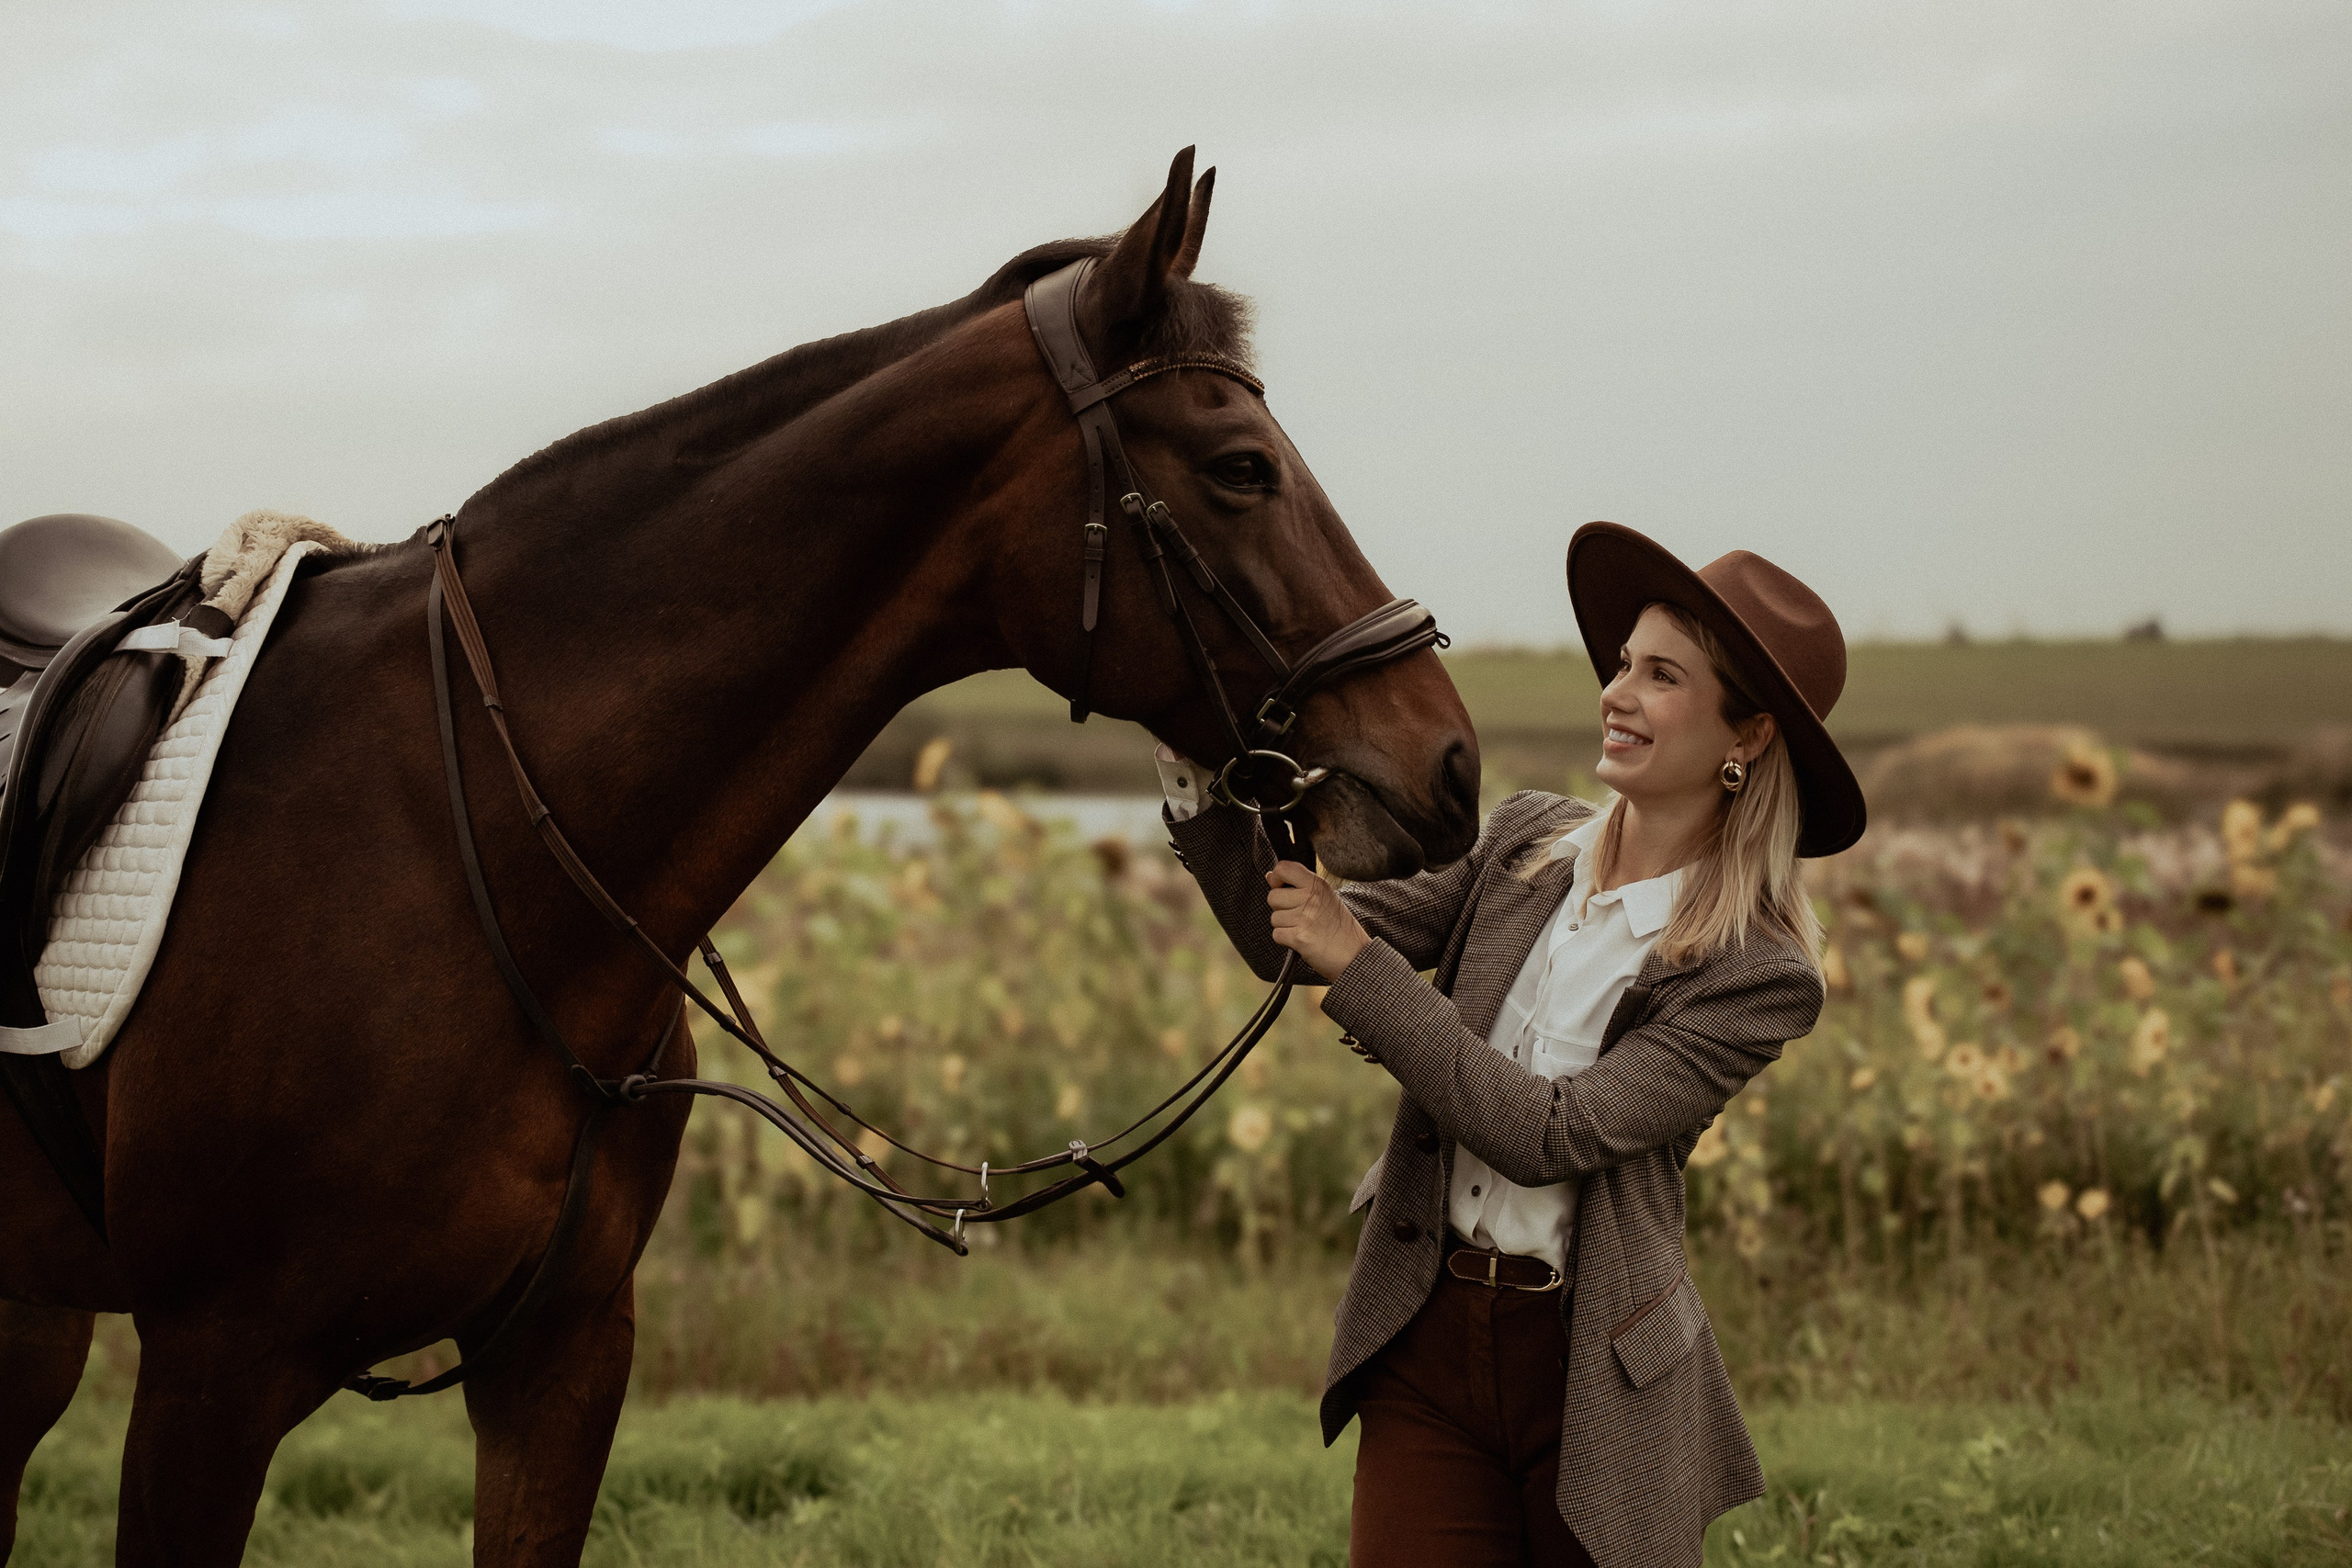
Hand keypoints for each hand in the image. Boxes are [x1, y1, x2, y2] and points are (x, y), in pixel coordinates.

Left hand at [1266, 861, 1369, 976]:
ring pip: (1274, 918)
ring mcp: (1305, 918)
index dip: (1276, 877)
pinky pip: (1276, 934)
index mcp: (1317, 885)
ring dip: (1284, 926)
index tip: (1280, 887)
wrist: (1354, 954)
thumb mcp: (1325, 898)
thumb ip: (1298, 885)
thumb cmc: (1339, 927)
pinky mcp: (1299, 937)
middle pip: (1273, 896)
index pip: (1283, 868)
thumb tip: (1270, 876)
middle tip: (1299, 916)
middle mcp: (1311, 898)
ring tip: (1304, 929)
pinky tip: (1301, 939)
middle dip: (1280, 908)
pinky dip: (1286, 940)